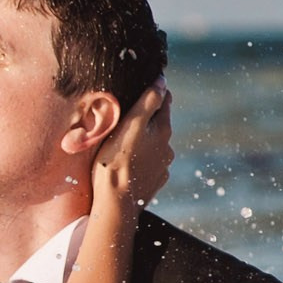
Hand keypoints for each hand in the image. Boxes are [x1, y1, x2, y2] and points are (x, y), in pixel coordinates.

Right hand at [93, 79, 172, 209]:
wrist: (116, 203)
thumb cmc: (116, 161)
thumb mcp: (130, 124)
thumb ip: (148, 101)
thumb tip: (162, 80)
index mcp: (162, 129)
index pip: (164, 101)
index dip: (155, 93)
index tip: (145, 89)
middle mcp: (167, 147)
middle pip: (159, 125)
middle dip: (146, 120)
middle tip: (127, 119)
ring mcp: (162, 167)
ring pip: (154, 147)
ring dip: (144, 144)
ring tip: (124, 147)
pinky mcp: (154, 183)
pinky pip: (149, 167)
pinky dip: (141, 163)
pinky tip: (128, 167)